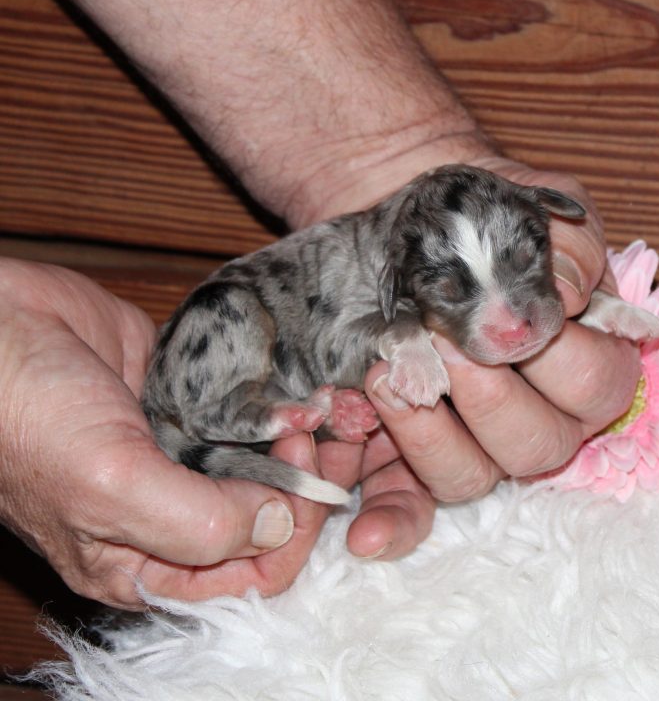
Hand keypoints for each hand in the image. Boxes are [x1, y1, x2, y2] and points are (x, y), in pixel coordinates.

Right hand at [0, 259, 359, 608]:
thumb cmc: (29, 415)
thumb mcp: (109, 487)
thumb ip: (198, 524)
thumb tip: (279, 526)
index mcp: (144, 562)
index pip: (249, 578)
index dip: (290, 535)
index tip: (306, 476)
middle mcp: (168, 514)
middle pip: (267, 522)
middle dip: (307, 486)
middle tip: (322, 433)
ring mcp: (180, 457)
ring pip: (263, 467)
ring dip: (299, 444)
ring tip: (323, 406)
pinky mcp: (187, 405)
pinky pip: (248, 416)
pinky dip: (277, 406)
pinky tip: (298, 387)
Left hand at [349, 161, 639, 552]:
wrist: (409, 229)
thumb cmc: (479, 220)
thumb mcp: (533, 208)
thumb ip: (567, 246)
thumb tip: (569, 297)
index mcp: (584, 361)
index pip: (598, 384)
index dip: (557, 355)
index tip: (506, 312)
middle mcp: (536, 415)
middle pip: (536, 446)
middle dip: (488, 396)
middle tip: (444, 345)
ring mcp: (472, 441)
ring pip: (471, 478)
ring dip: (429, 437)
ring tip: (385, 380)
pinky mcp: (410, 454)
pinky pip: (411, 507)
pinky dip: (391, 524)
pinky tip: (363, 535)